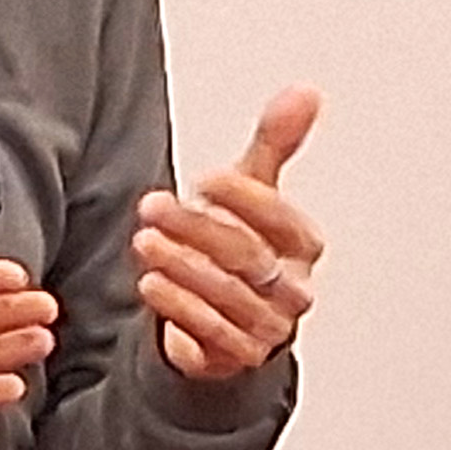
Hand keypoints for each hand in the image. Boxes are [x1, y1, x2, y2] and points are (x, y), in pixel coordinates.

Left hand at [137, 86, 326, 384]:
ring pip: (228, 295)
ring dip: (183, 268)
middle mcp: (294, 288)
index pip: (280, 219)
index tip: (204, 178)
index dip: (244, 198)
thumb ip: (275, 143)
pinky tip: (150, 282)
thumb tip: (305, 92)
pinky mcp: (240, 356)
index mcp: (304, 245)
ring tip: (145, 243)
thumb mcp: (255, 191)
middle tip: (153, 207)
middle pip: (249, 257)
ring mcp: (270, 326)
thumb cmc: (243, 246)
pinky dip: (180, 309)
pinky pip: (213, 334)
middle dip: (198, 229)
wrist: (229, 317)